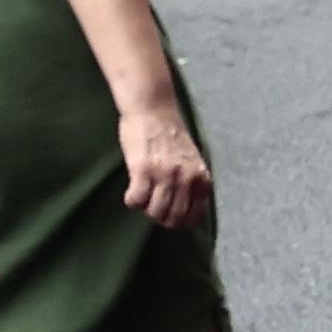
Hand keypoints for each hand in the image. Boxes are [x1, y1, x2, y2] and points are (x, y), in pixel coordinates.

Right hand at [118, 98, 213, 229]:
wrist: (153, 109)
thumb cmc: (169, 133)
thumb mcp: (192, 160)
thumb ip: (192, 181)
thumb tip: (186, 209)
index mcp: (201, 178)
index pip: (194, 215)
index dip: (180, 221)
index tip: (169, 216)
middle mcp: (186, 179)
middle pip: (174, 217)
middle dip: (161, 218)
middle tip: (152, 209)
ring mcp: (164, 175)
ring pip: (155, 211)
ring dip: (146, 210)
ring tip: (142, 198)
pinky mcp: (142, 170)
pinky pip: (136, 199)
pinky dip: (132, 201)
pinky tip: (131, 193)